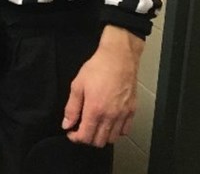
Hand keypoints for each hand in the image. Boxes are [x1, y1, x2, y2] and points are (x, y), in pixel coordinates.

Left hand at [61, 25, 144, 146]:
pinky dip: (116, 131)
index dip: (75, 138)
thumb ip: (71, 108)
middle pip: (99, 141)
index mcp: (95, 110)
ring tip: (94, 125)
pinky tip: (109, 122)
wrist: (118, 58)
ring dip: (101, 136)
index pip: (85, 136)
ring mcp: (123, 115)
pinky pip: (125, 130)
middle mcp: (110, 116)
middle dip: (87, 138)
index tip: (71, 132)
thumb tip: (67, 124)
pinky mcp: (132, 111)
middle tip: (81, 128)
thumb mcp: (77, 85)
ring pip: (112, 139)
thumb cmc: (96, 69)